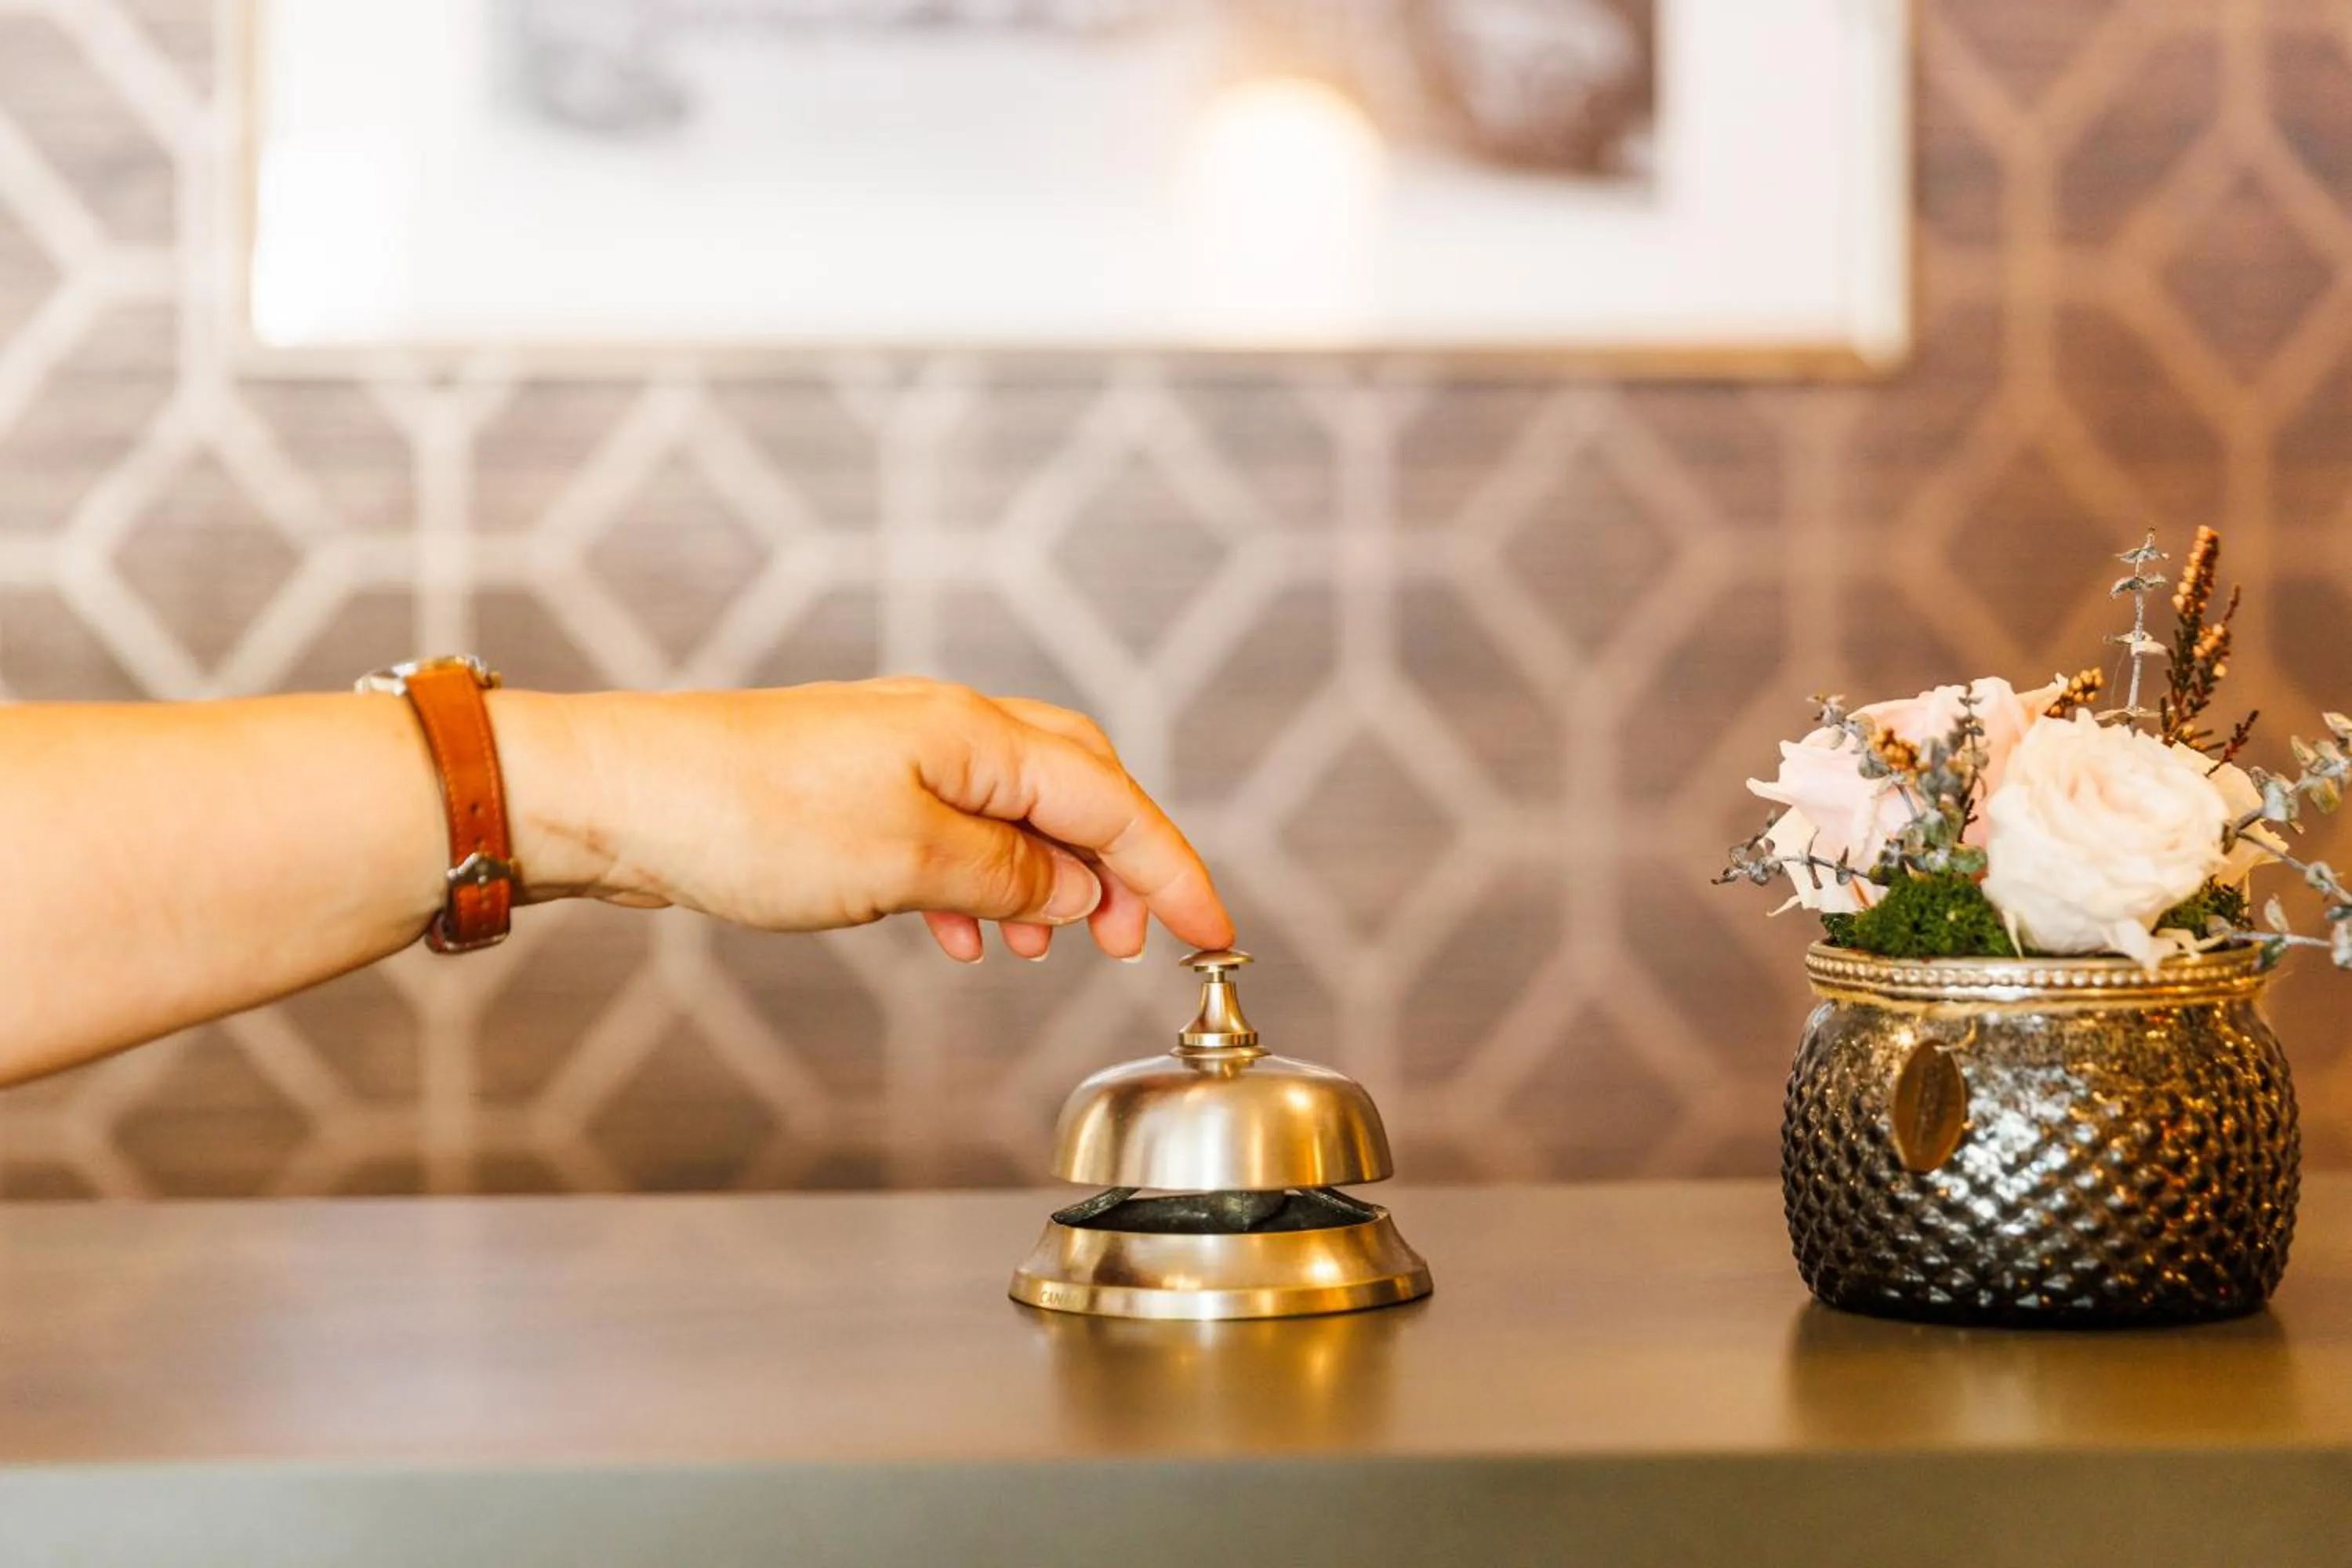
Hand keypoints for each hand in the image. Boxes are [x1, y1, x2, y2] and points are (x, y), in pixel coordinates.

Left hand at [490, 678, 1233, 961]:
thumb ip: (1009, 876)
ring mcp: (900, 755)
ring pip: (1015, 814)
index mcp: (975, 734)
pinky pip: (953, 831)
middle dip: (1120, 867)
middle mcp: (948, 729)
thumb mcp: (905, 861)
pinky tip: (965, 934)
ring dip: (1047, 881)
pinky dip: (979, 884)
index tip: (1215, 932)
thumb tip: (1075, 890)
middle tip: (1133, 943)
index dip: (1173, 872)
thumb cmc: (747, 816)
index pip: (1113, 803)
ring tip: (1047, 947)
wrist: (622, 797)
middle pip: (1077, 790)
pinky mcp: (856, 789)